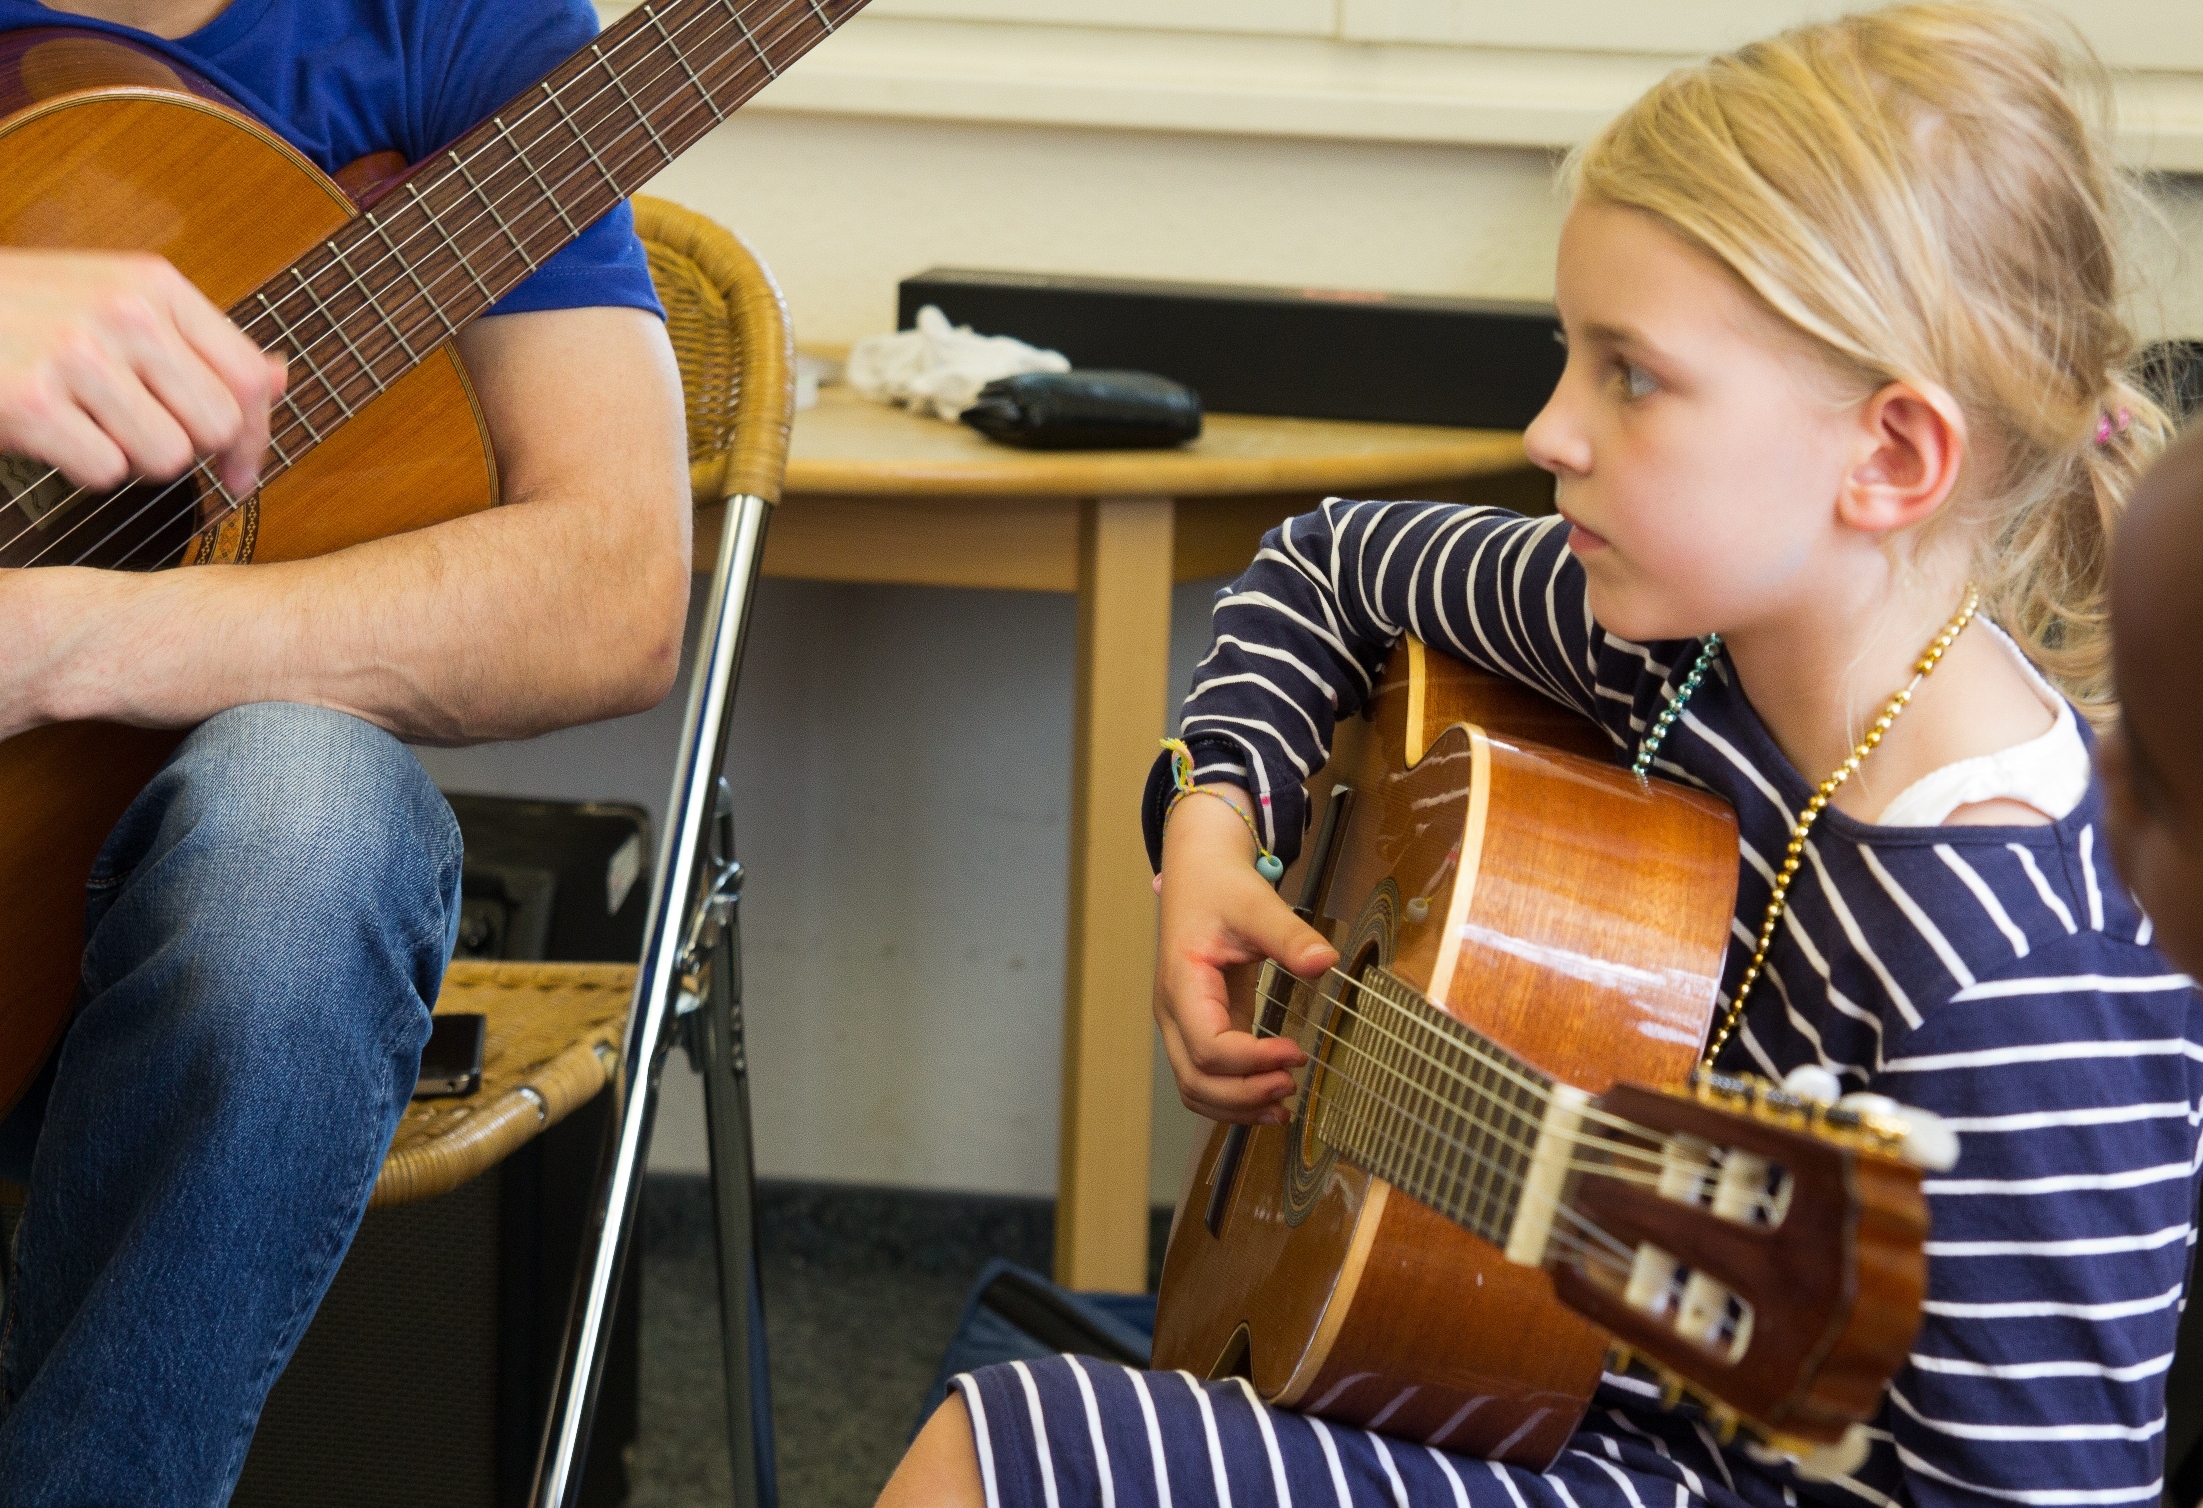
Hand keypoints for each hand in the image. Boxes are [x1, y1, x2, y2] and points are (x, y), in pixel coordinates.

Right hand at [0, 249, 285, 496]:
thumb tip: (280, 377)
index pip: (250, 378)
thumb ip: (198, 341)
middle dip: (186, 447)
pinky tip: (53, 432)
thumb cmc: (23, 310)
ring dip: (129, 457)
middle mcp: (123, 312)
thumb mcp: (116, 299)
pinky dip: (81, 468)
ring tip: (87, 421)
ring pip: (166, 457)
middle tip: (138, 434)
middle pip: (217, 427)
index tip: (240, 470)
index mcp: (154, 284)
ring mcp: (76, 354)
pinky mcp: (32, 401)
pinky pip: (105, 473)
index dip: (254, 436)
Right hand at [1154, 786, 1337, 1123]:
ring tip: (1283, 1107)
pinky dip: (1233, 1097)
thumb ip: (1290, 936)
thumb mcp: (1257, 904)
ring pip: (1195, 1089)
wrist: (1198, 875)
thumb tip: (1325, 962)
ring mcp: (1182, 1024)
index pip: (1208, 1048)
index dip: (1252, 1062)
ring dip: (1237, 1107)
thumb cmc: (1220, 888)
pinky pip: (1206, 1078)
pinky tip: (1269, 1097)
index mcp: (1182, 984)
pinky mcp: (1199, 1028)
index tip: (1296, 1052)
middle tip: (1292, 1086)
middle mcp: (1174, 1013)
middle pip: (1196, 1080)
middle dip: (1244, 1095)